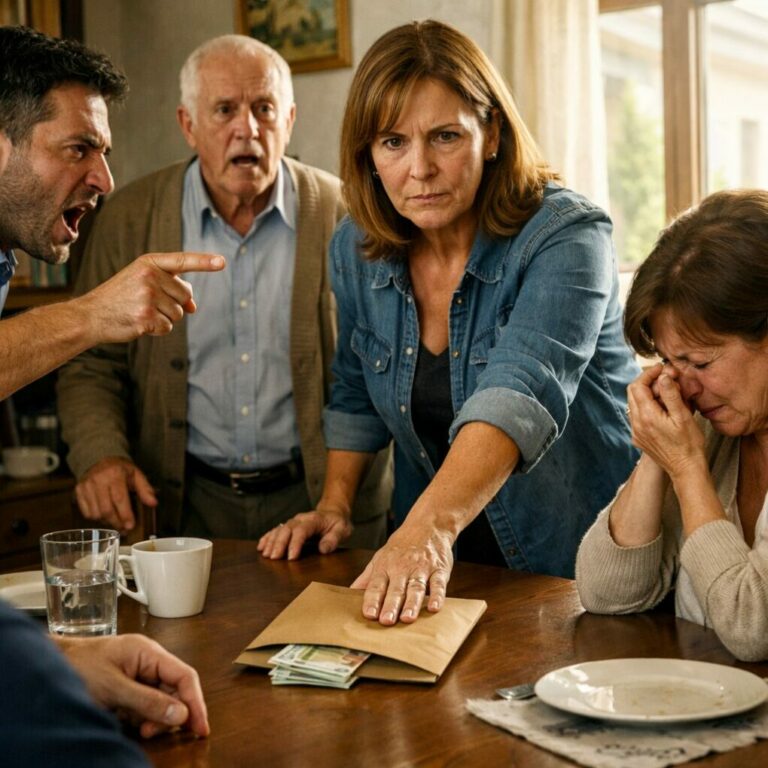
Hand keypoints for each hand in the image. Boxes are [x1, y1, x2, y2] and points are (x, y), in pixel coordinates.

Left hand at [55, 634, 208, 738]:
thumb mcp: (114, 688)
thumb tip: (181, 714)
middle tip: (154, 733)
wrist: (47, 666)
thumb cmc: (78, 667)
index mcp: (149, 653)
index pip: (184, 676)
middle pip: (175, 690)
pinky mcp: (127, 686)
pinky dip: (142, 717)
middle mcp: (148, 661)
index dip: (196, 702)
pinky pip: (145, 704)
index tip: (201, 728)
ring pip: (161, 700)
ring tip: (139, 729)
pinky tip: (128, 722)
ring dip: (154, 718)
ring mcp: (137, 673)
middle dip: (170, 714)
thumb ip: (148, 701)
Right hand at [75, 456, 156, 532]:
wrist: (100, 458)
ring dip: (107, 522)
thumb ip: (145, 489)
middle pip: (106, 509)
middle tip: (124, 528)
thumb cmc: (120, 468)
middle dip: (116, 522)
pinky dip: (96, 518)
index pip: (119, 499)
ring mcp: (86, 486)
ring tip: (116, 522)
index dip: (125, 515)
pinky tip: (104, 516)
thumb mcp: (136, 474)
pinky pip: (86, 512)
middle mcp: (98, 480)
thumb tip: (153, 503)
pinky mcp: (78, 491)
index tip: (130, 525)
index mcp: (115, 474)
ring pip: (95, 513)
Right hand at [78, 252, 224, 343]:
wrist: (90, 316)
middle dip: (173, 303)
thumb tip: (194, 306)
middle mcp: (149, 276)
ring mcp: (148, 296)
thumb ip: (170, 287)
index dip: (204, 262)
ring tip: (140, 312)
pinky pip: (168, 327)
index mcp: (148, 263)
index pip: (182, 260)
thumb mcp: (143, 283)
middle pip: (184, 295)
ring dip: (164, 317)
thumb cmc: (120, 299)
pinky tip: (140, 323)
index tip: (222, 262)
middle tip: (146, 303)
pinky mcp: (146, 316)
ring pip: (179, 313)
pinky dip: (157, 329)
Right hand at [257, 507, 352, 559]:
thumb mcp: (342, 530)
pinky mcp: (289, 526)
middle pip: (287, 529)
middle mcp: (301, 519)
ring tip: (265, 555)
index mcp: (314, 520)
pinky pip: (276, 530)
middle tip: (274, 558)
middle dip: (280, 543)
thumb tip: (323, 549)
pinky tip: (261, 547)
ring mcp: (294, 521)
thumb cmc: (338, 523)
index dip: (295, 543)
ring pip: (279, 529)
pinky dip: (267, 538)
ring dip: (271, 542)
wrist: (333, 512)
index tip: (291, 557)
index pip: (302, 530)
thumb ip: (333, 539)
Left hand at [350, 524, 453, 624]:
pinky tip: (434, 607)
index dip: (372, 600)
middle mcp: (402, 567)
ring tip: (407, 618)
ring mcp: (422, 568)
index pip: (376, 585)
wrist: (428, 525)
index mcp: (385, 566)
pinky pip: (439, 584)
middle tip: (386, 621)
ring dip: (411, 603)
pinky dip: (437, 596)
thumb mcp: (380, 557)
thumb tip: (348, 594)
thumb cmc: (402, 545)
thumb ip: (366, 578)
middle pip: (396, 589)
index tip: (369, 614)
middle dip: (390, 605)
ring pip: (416, 588)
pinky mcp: (439, 570)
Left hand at [627, 364, 705, 479]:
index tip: (662, 369)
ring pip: (634, 404)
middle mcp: (636, 424)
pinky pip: (637, 416)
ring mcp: (636, 432)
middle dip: (647, 382)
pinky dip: (647, 406)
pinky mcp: (639, 438)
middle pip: (633, 393)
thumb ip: (671, 395)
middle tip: (665, 379)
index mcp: (647, 416)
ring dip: (647, 394)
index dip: (649, 373)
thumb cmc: (689, 445)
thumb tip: (663, 376)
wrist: (686, 470)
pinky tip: (663, 408)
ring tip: (667, 393)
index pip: (638, 386)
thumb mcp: (683, 417)